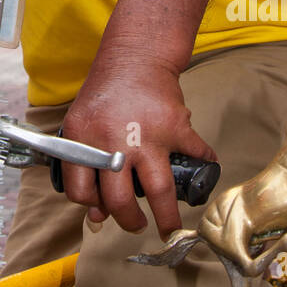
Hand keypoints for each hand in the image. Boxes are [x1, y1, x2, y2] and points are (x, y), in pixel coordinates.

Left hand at [61, 51, 216, 238]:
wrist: (135, 57)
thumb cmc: (106, 95)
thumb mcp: (83, 126)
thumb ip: (86, 165)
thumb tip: (97, 214)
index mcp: (83, 140)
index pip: (80, 190)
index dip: (91, 205)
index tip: (101, 210)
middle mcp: (113, 140)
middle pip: (119, 199)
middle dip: (129, 221)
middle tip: (136, 225)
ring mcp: (147, 135)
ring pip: (158, 190)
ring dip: (166, 217)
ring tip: (168, 228)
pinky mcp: (175, 127)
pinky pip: (196, 155)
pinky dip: (205, 165)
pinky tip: (207, 170)